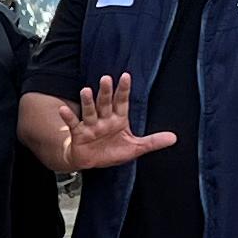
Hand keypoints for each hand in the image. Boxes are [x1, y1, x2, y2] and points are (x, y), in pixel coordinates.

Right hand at [56, 76, 173, 171]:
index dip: (124, 90)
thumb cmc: (112, 151)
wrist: (92, 162)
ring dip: (87, 101)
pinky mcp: (79, 134)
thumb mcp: (136, 148)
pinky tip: (64, 109)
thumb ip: (153, 142)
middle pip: (105, 103)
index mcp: (118, 119)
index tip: (126, 76)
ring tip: (86, 90)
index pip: (122, 101)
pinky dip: (68, 117)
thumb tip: (174, 138)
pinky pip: (74, 124)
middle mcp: (104, 118)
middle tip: (106, 78)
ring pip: (90, 111)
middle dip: (105, 92)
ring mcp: (91, 125)